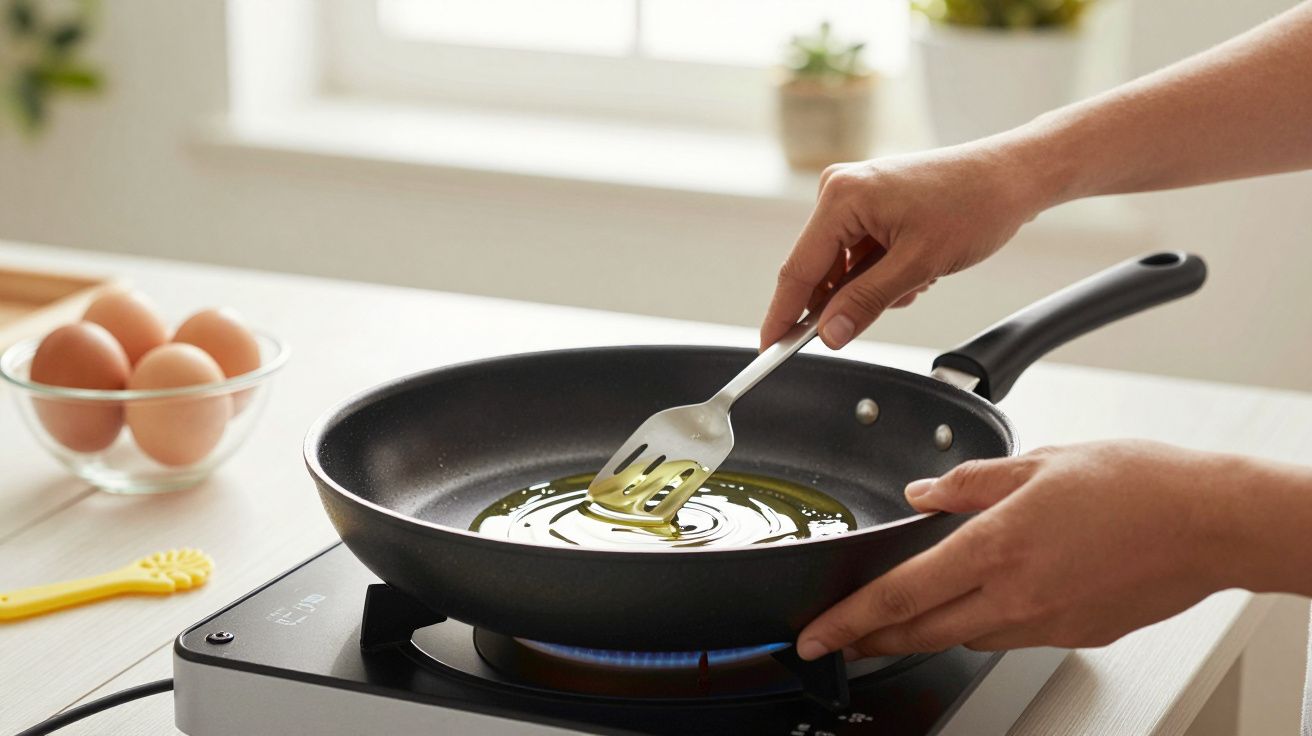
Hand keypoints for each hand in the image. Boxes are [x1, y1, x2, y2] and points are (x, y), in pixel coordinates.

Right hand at [760, 141, 1049, 350]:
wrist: (1014, 177)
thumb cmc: (974, 206)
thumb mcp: (918, 266)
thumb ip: (865, 302)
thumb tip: (829, 335)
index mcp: (842, 197)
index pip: (798, 269)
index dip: (783, 315)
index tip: (770, 349)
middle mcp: (840, 190)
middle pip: (819, 269)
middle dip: (849, 299)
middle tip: (890, 305)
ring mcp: (856, 194)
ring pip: (844, 267)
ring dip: (874, 286)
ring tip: (918, 278)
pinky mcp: (872, 202)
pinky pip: (860, 254)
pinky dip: (884, 272)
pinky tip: (918, 267)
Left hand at [795, 441, 1267, 660]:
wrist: (1210, 522)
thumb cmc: (1136, 485)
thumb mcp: (1038, 462)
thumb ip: (968, 482)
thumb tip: (921, 493)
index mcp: (996, 549)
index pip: (898, 596)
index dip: (847, 621)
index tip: (815, 635)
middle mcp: (1015, 597)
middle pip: (919, 632)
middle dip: (870, 640)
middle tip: (841, 639)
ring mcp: (1045, 623)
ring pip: (963, 636)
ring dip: (926, 629)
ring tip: (903, 616)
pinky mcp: (1074, 635)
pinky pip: (1009, 636)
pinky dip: (982, 623)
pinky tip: (984, 601)